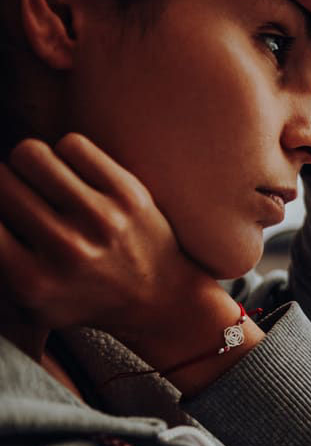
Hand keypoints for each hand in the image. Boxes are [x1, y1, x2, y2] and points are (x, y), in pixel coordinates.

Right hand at [0, 135, 224, 349]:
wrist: (160, 298)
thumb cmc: (82, 297)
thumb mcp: (27, 301)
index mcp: (31, 281)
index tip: (4, 210)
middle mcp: (66, 250)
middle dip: (2, 185)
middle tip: (19, 196)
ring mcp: (101, 219)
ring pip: (30, 153)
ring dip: (28, 164)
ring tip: (40, 181)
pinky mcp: (130, 194)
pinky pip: (72, 144)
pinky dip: (66, 155)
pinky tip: (74, 176)